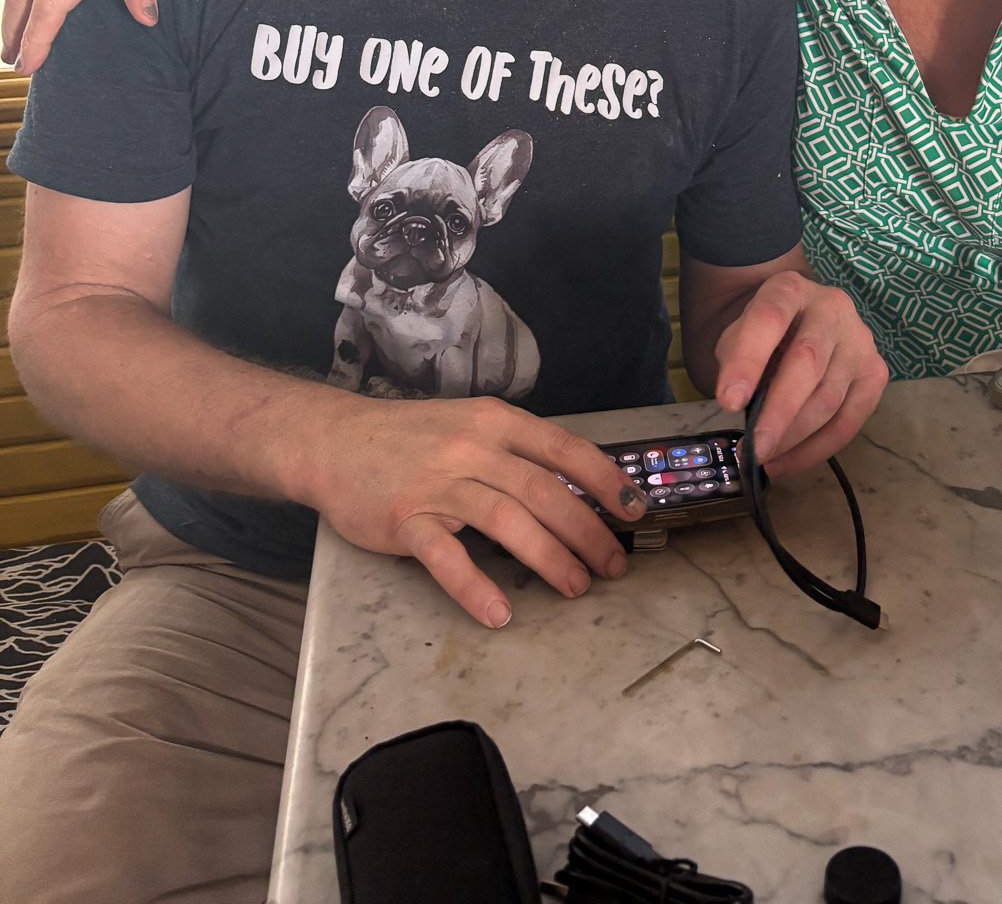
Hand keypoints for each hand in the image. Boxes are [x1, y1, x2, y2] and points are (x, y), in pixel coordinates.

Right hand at [295, 394, 649, 627]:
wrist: (334, 441)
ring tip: (577, 587)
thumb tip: (576, 487)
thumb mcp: (470, 425)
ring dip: (548, 558)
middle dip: (586, 531)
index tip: (634, 510)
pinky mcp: (405, 520)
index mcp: (494, 422)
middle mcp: (472, 448)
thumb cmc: (412, 437)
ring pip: (507, 521)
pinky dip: (475, 586)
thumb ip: (516, 452)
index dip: (603, 479)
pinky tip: (501, 612)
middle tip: (613, 566)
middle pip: (543, 491)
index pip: (562, 448)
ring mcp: (438, 484)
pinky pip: (445, 558)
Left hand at [712, 272, 887, 479]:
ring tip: (764, 458)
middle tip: (753, 448)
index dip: (749, 360)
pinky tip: (787, 462)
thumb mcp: (740, 332)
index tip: (728, 402)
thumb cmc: (767, 332)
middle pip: (807, 360)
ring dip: (794, 437)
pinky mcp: (875, 372)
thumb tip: (737, 403)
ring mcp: (859, 340)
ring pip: (829, 397)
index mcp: (790, 289)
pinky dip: (817, 449)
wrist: (803, 318)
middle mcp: (832, 308)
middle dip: (779, 410)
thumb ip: (735, 359)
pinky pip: (849, 421)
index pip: (769, 318)